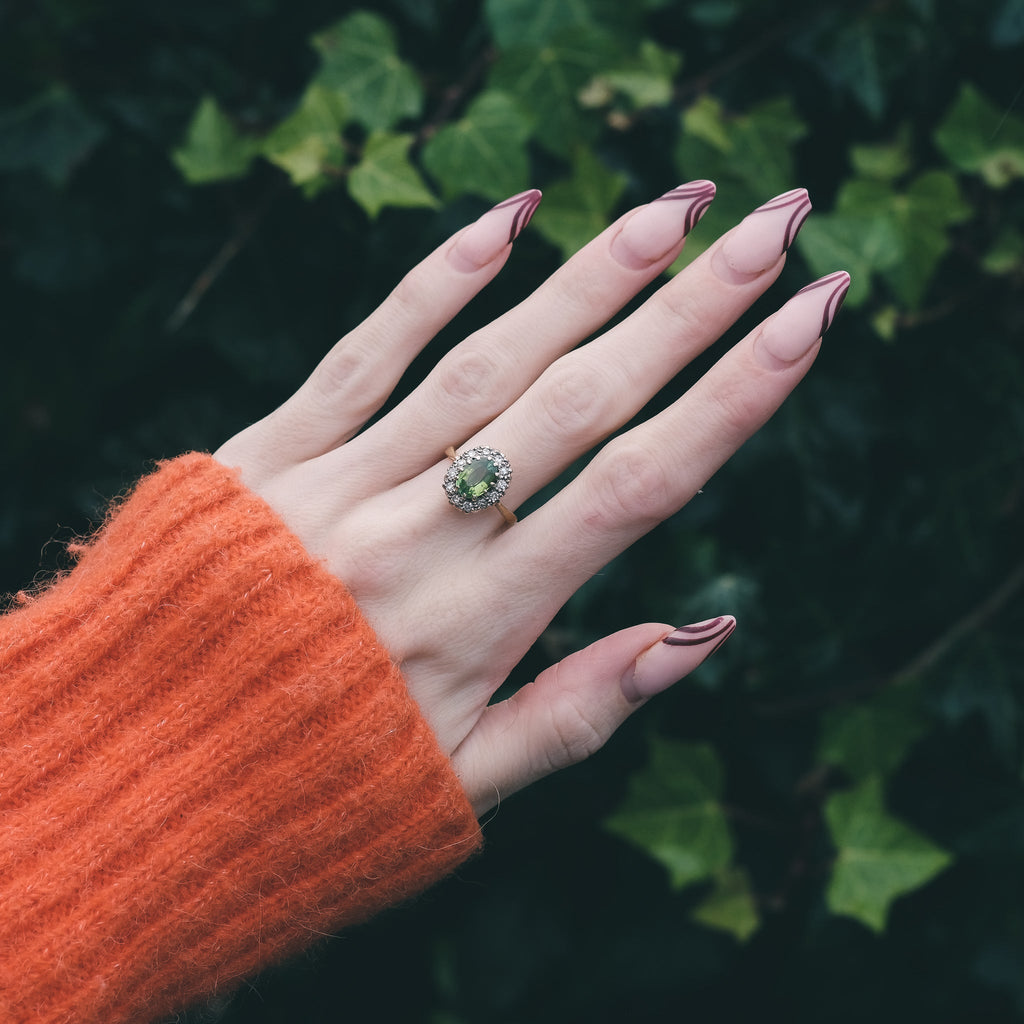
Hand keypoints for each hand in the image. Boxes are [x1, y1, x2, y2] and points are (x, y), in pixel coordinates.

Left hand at [214, 184, 848, 814]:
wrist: (137, 775)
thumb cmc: (316, 787)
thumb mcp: (463, 780)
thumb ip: (583, 707)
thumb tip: (703, 634)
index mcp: (480, 623)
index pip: (638, 488)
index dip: (734, 398)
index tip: (807, 321)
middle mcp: (418, 539)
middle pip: (577, 402)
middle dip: (688, 310)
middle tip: (772, 227)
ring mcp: (338, 486)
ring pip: (482, 364)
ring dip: (586, 280)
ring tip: (670, 213)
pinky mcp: (268, 454)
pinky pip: (360, 353)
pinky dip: (433, 282)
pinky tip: (507, 222)